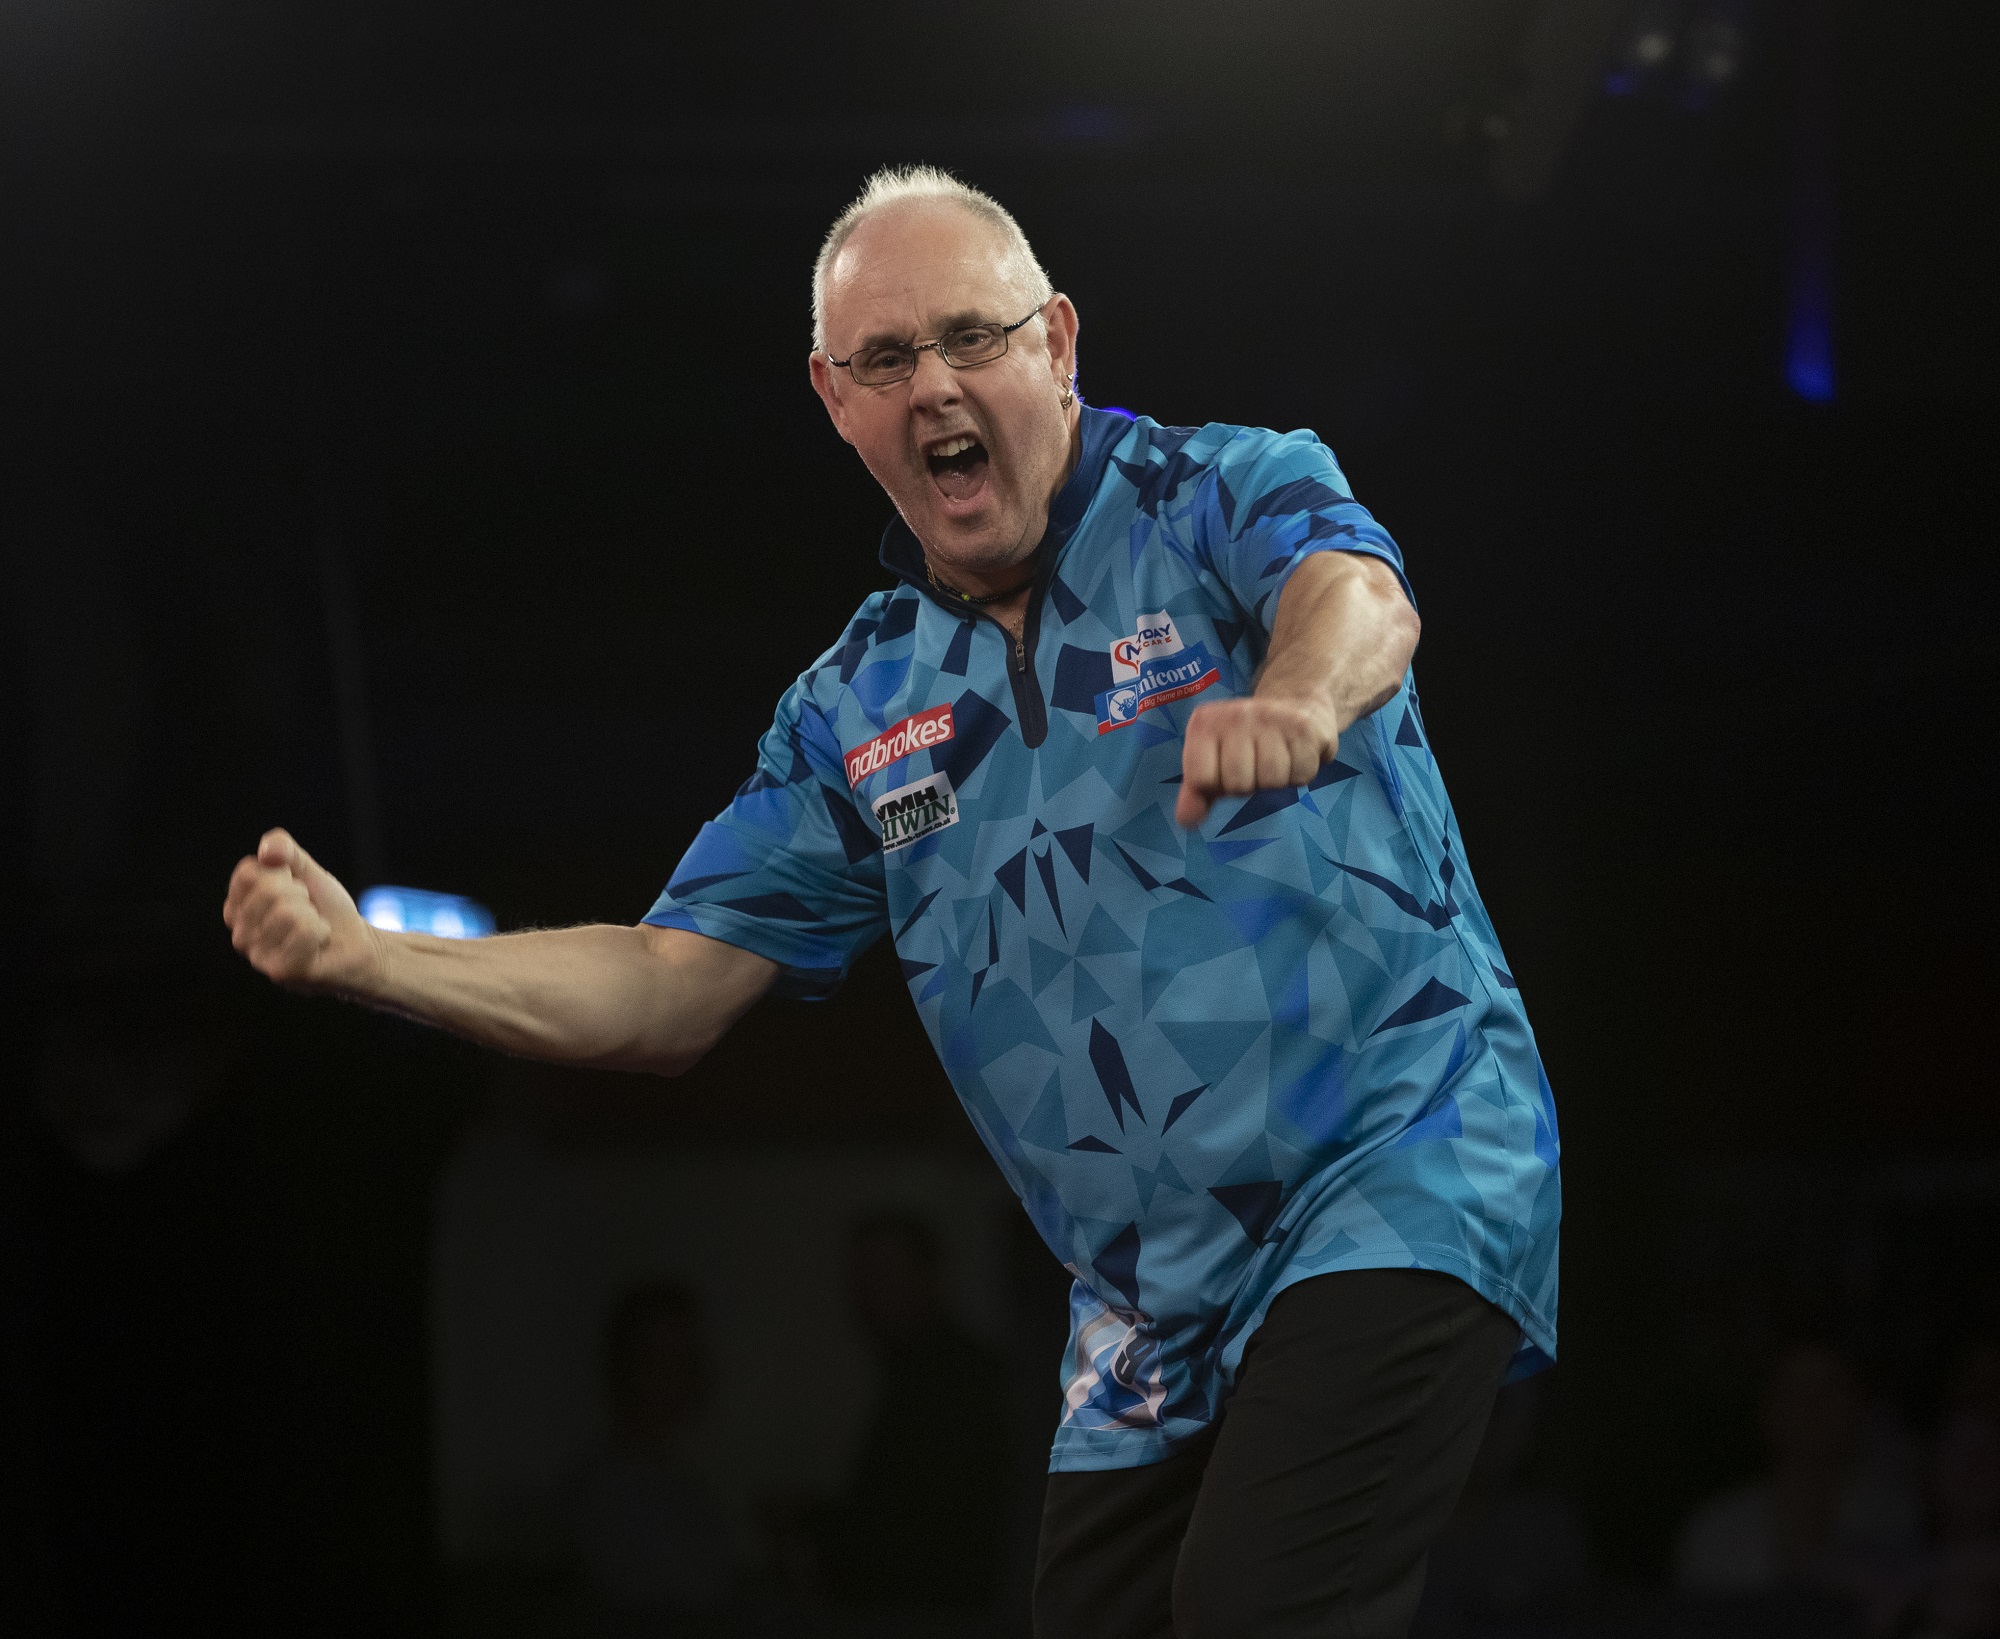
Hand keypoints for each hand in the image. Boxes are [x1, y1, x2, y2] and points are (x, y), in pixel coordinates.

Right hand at [222, 829, 381, 992]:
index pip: (247, 872)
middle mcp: (239, 934)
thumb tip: (267, 851)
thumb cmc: (326, 908)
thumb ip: (285, 850)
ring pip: (287, 912)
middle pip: (268, 890)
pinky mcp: (280, 972)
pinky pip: (304, 932)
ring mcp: (258, 957)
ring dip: (312, 915)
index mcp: (237, 908)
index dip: (283, 873)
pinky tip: (319, 944)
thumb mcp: (306, 871)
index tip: (295, 888)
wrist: (358, 944)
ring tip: (314, 928)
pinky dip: (321, 931)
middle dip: (300, 895)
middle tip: (309, 912)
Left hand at [1176, 693, 1338, 827]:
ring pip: (1271, 780)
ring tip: (1276, 760)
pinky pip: (1300, 774)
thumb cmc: (1248, 743)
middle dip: (1249, 785)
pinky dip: (1299, 775)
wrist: (1295, 705)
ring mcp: (1270, 718)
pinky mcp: (1302, 727)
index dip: (1218, 785)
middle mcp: (1235, 715)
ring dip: (1276, 782)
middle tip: (1256, 765)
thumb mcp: (1215, 763)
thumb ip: (1196, 793)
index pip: (1201, 779)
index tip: (1226, 769)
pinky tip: (1295, 755)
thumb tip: (1187, 821)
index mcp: (1205, 723)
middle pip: (1238, 784)